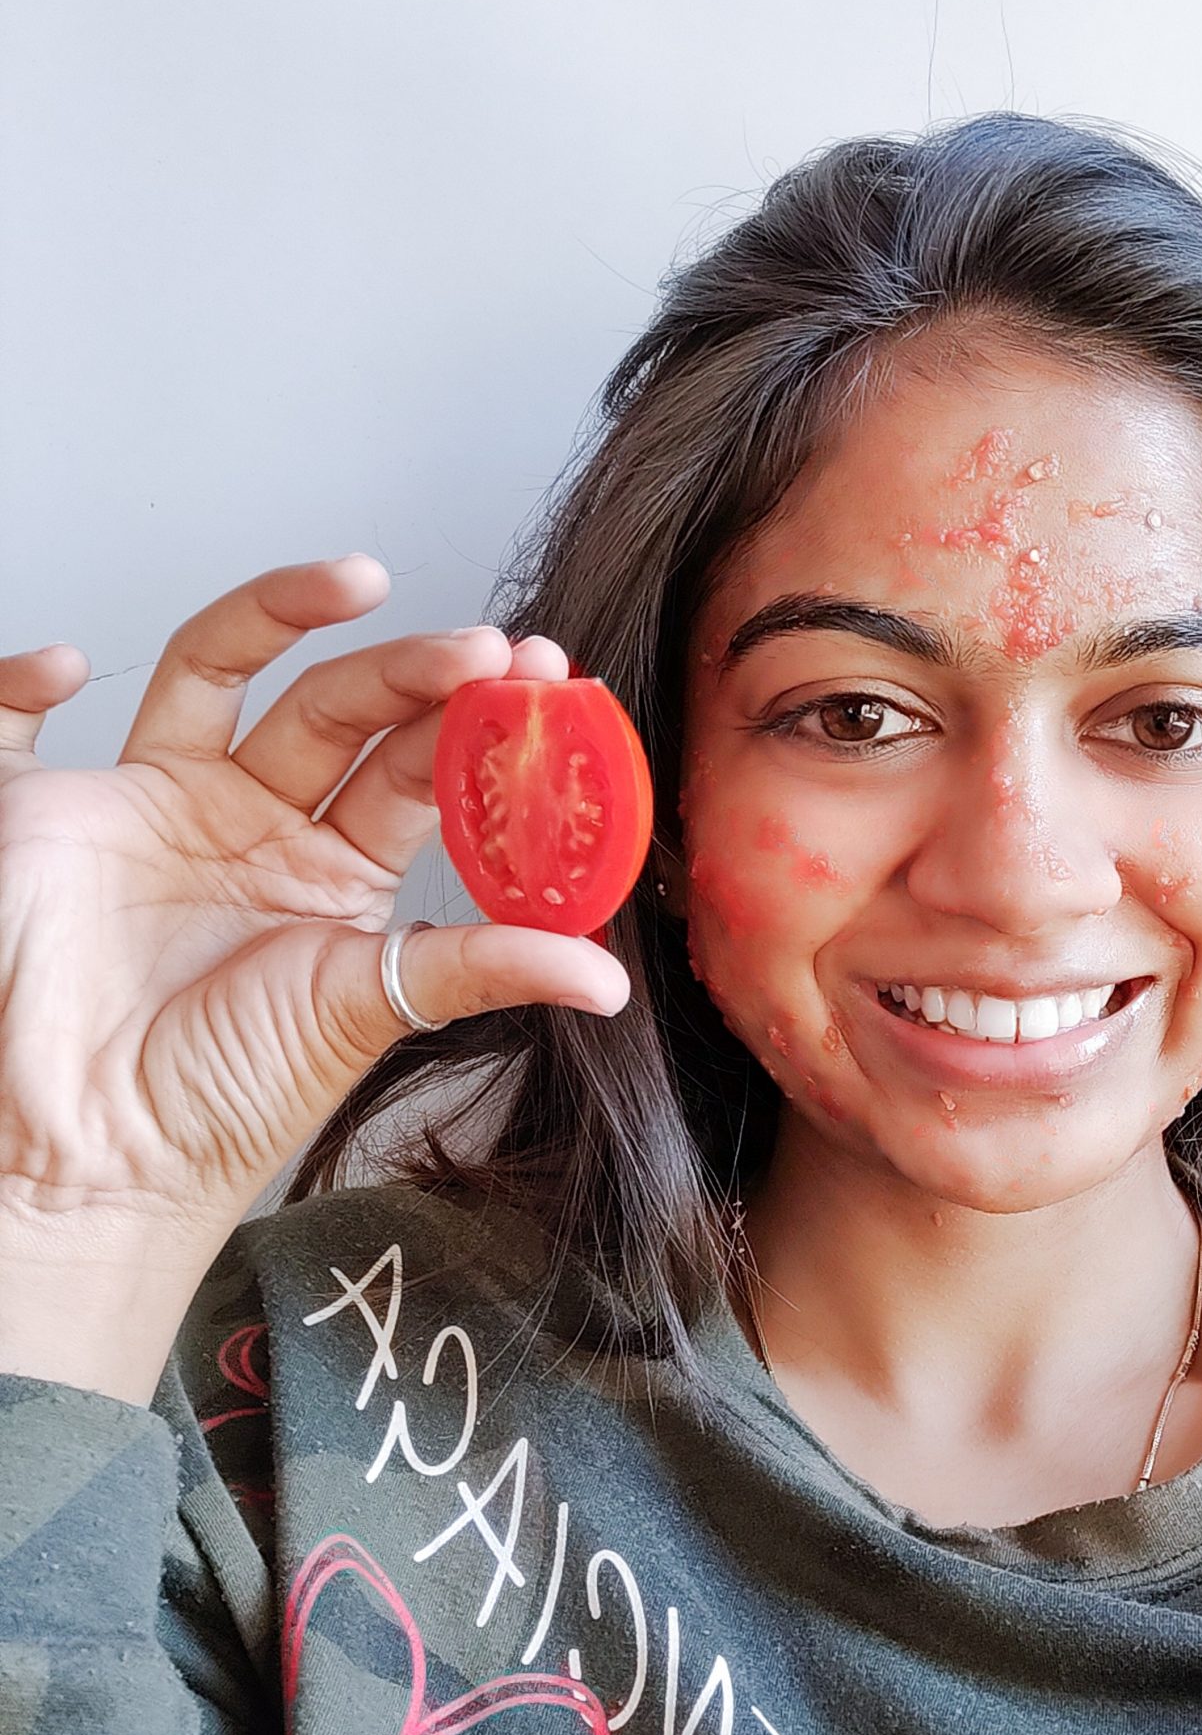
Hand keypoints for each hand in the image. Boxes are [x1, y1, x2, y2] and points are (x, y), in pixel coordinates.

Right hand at [0, 555, 629, 1269]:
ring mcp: (157, 804)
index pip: (416, 766)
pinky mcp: (53, 808)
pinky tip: (66, 666)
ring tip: (357, 577)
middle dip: (412, 668)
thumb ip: (481, 970)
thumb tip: (610, 981)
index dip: (476, 721)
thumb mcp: (368, 1012)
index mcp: (335, 869)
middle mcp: (253, 822)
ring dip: (276, 610)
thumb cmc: (222, 1100)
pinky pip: (21, 724)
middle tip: (487, 650)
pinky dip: (24, 684)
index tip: (543, 679)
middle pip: (338, 707)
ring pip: (217, 668)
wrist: (94, 1157)